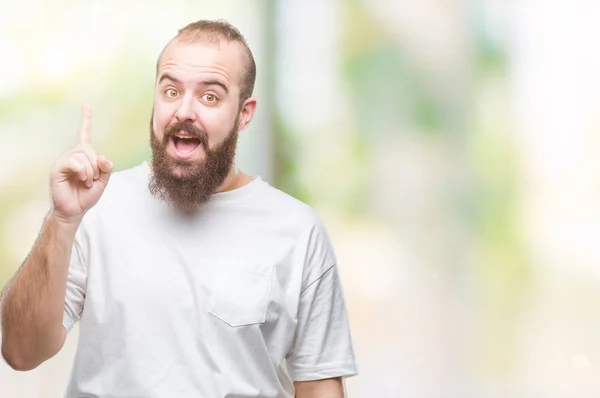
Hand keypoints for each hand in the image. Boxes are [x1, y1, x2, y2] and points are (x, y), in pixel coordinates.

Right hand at [50, 103, 113, 223]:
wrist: (74, 210)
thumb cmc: (86, 195)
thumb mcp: (103, 181)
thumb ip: (106, 168)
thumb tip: (103, 156)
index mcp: (83, 155)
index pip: (84, 133)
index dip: (86, 119)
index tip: (86, 104)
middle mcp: (72, 155)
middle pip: (89, 149)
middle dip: (96, 166)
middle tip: (92, 179)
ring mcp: (64, 161)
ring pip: (84, 156)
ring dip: (90, 172)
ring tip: (86, 182)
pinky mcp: (58, 168)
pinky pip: (75, 163)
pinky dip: (83, 172)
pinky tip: (81, 180)